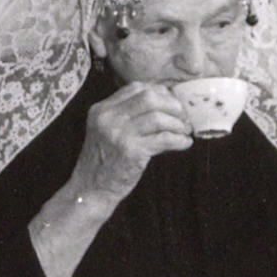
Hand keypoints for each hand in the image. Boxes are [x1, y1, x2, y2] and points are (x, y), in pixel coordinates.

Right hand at [69, 82, 192, 206]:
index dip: (159, 93)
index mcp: (101, 109)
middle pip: (149, 98)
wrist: (91, 189)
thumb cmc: (104, 161)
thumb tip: (165, 103)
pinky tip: (184, 143)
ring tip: (185, 132)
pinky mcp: (131, 152)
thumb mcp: (106, 131)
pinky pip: (163, 139)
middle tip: (183, 117)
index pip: (136, 88)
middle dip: (172, 106)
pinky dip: (179, 140)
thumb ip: (126, 115)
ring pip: (158, 117)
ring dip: (178, 124)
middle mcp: (108, 118)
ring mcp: (118, 134)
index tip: (172, 103)